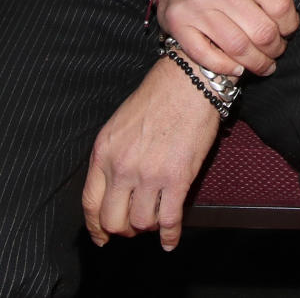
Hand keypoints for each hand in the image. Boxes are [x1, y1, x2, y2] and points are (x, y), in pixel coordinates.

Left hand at [82, 58, 219, 251]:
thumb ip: (112, 156)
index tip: (102, 235)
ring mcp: (149, 174)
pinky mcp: (177, 178)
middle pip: (113, 220)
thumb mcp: (119, 124)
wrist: (189, 80)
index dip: (96, 226)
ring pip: (140, 223)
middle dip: (123, 229)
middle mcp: (122, 167)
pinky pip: (168, 220)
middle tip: (133, 226)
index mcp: (104, 152)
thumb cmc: (158, 95)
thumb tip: (113, 187)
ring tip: (155, 220)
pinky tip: (170, 240)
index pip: (90, 203)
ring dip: (147, 227)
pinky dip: (169, 236)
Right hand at [157, 0, 299, 75]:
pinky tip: (238, 68)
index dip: (291, 24)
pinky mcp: (179, 24)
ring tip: (264, 64)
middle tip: (277, 50)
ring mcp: (197, 8)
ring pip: (238, 48)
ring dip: (257, 63)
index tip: (289, 29)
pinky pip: (206, 56)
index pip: (280, 6)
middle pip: (262, 32)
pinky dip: (226, 67)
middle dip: (276, 48)